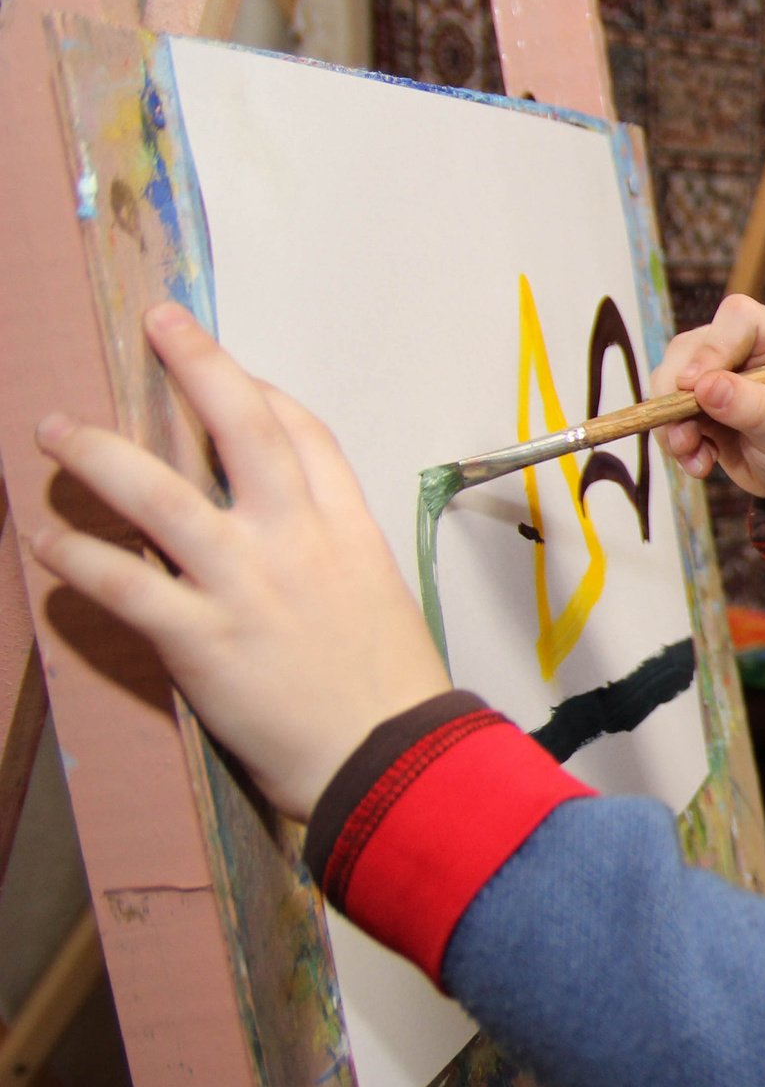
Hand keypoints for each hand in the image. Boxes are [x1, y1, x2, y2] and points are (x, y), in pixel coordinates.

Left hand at [27, 304, 451, 820]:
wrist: (394, 761)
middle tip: (159, 325)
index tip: (227, 373)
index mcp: (348, 531)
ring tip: (55, 431)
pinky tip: (47, 538)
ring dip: (97, 455)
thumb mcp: (378, 602)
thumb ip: (329, 561)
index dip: (260, 391)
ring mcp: (245, 584)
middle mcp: (296, 541)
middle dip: (197, 366)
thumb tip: (279, 544)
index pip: (304, 435)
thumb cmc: (392, 696)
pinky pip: (122, 582)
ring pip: (158, 494)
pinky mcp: (201, 638)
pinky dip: (76, 555)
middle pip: (241, 428)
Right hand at [652, 295, 764, 515]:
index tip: (695, 385)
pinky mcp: (697, 404)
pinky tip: (700, 463)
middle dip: (677, 395)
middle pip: (689, 348)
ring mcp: (714, 376)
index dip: (713, 347)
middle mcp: (742, 350)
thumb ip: (754, 408)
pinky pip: (667, 412)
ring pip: (669, 380)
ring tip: (696, 459)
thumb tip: (705, 385)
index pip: (738, 318)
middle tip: (685, 437)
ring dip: (672, 424)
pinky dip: (675, 441)